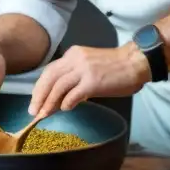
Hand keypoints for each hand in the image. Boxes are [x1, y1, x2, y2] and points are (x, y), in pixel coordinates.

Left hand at [28, 44, 150, 117]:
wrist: (135, 62)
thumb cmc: (115, 67)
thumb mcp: (90, 65)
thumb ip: (75, 77)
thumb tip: (61, 98)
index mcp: (73, 54)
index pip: (50, 71)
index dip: (40, 87)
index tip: (35, 100)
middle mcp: (75, 60)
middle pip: (49, 78)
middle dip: (39, 96)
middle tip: (33, 111)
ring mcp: (84, 70)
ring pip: (58, 87)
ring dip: (49, 102)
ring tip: (44, 115)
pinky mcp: (93, 82)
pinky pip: (73, 94)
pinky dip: (66, 103)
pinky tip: (65, 109)